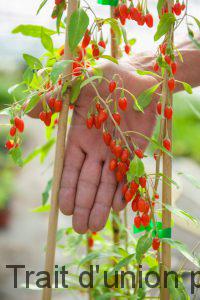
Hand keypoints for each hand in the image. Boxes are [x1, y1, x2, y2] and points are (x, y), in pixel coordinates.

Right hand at [59, 62, 157, 233]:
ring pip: (107, 184)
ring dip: (102, 205)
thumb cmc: (105, 77)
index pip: (70, 169)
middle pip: (88, 182)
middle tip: (80, 228)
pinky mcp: (135, 152)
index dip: (68, 189)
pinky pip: (128, 176)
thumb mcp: (77, 83)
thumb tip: (29, 111)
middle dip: (84, 205)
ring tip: (97, 227)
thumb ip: (54, 97)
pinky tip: (120, 208)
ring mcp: (116, 152)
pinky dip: (124, 192)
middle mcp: (96, 149)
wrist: (138, 78)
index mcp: (79, 137)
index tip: (65, 209)